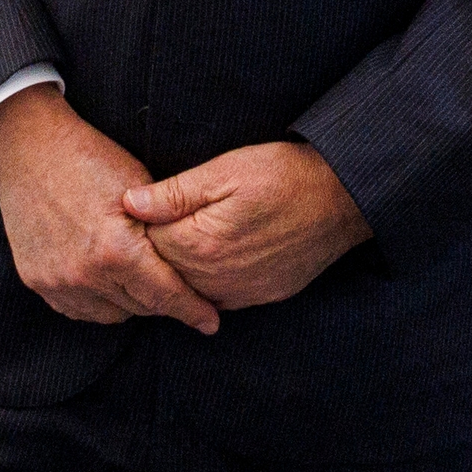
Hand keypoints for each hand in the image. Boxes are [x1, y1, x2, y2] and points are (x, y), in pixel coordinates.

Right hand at [0, 87, 224, 329]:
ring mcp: (57, 281)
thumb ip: (163, 229)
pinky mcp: (37, 281)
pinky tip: (107, 280)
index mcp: (117, 250)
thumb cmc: (90, 159)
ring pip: (111, 314)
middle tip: (179, 290)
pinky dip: (98, 301)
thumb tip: (193, 260)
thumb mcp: (140, 185)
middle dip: (163, 301)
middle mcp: (85, 274)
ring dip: (130, 302)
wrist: (28, 150)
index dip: (192, 310)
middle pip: (140, 307)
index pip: (165, 295)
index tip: (211, 323)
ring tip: (140, 280)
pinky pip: (79, 309)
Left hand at [121, 141, 370, 314]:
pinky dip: (206, 284)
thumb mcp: (225, 171)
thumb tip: (129, 203)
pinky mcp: (260, 297)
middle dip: (155, 252)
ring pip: (189, 291)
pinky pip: (218, 300)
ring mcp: (240, 293)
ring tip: (183, 239)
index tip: (141, 210)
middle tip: (156, 224)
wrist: (342, 198)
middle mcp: (215, 279)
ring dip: (180, 270)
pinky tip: (209, 261)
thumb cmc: (284, 175)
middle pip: (164, 273)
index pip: (146, 245)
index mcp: (200, 244)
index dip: (141, 226)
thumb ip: (174, 193)